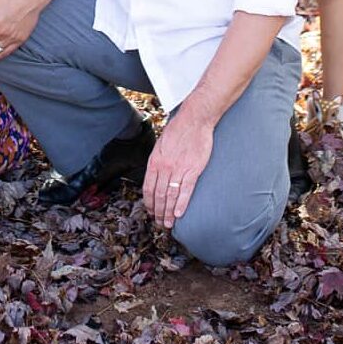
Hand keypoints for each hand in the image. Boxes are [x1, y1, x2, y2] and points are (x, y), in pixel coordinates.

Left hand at [143, 108, 214, 228]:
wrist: (194, 120)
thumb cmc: (178, 130)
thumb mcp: (160, 145)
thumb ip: (158, 161)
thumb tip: (155, 175)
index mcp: (155, 161)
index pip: (148, 188)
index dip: (149, 203)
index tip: (151, 211)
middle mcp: (164, 167)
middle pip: (158, 195)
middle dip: (158, 211)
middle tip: (159, 223)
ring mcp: (178, 169)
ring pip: (170, 195)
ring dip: (168, 212)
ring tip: (168, 223)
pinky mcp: (193, 169)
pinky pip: (185, 190)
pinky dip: (181, 204)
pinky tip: (179, 214)